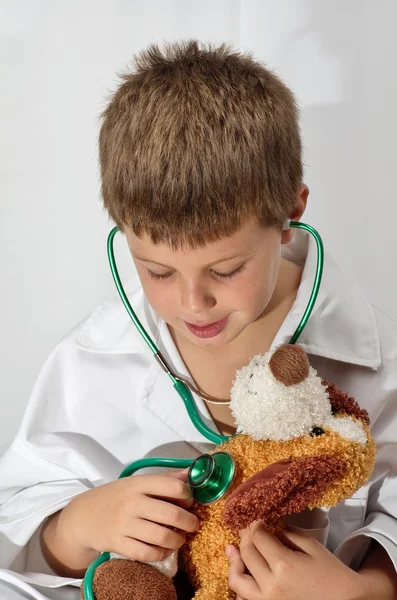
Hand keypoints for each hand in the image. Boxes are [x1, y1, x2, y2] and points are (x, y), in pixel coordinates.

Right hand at [58, 469, 198, 563]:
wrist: (83, 516)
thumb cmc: (116, 497)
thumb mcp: (137, 483)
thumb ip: (165, 479)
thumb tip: (192, 473)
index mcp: (138, 484)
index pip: (173, 486)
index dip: (187, 495)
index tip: (189, 501)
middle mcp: (132, 502)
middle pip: (171, 515)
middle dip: (189, 522)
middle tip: (192, 524)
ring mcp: (124, 524)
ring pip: (162, 537)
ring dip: (178, 540)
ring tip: (180, 538)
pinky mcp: (118, 544)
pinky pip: (147, 553)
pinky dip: (162, 554)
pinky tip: (165, 549)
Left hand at [227, 521, 369, 599]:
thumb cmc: (331, 573)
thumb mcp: (311, 546)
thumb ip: (286, 534)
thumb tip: (268, 527)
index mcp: (284, 564)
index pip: (257, 537)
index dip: (254, 524)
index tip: (256, 519)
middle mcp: (271, 585)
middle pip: (246, 554)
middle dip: (245, 537)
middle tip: (247, 529)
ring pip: (237, 581)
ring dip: (234, 562)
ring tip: (233, 550)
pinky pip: (245, 598)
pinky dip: (241, 585)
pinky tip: (244, 573)